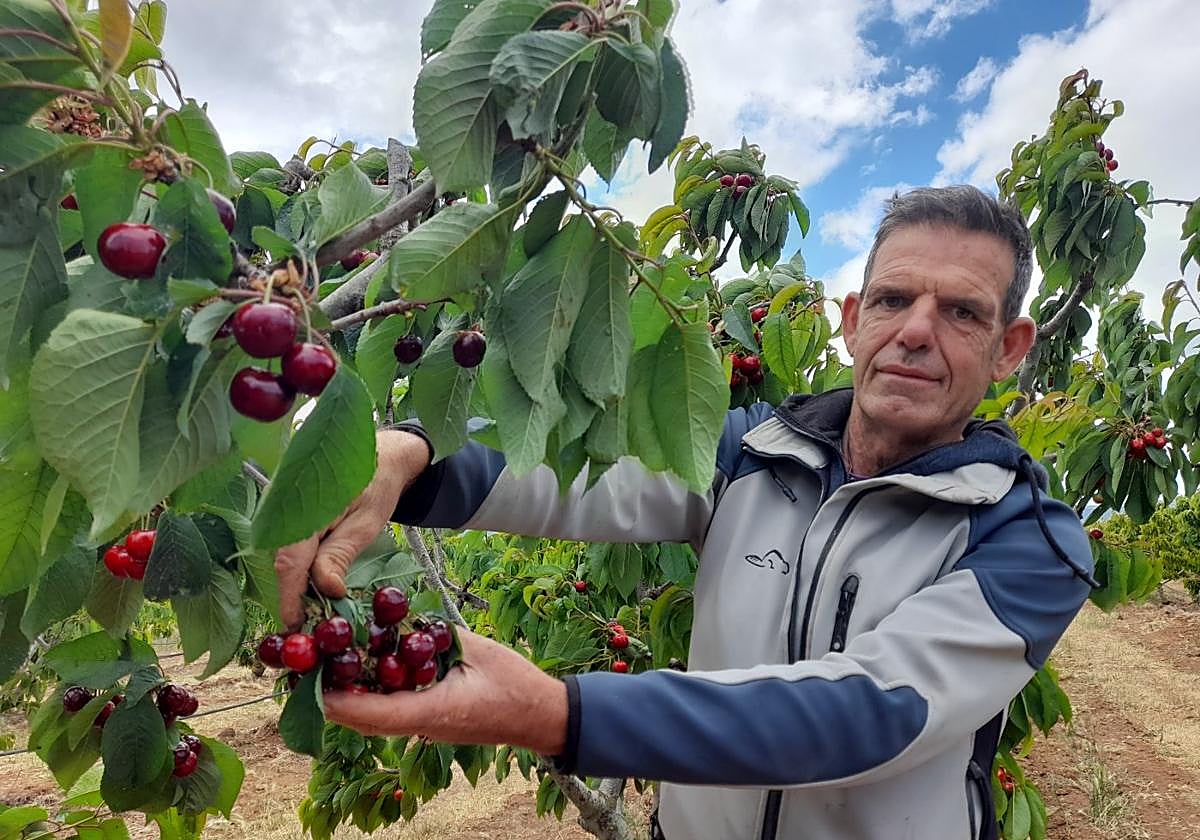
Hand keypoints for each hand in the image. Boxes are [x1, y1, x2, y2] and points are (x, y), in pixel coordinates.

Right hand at [274, 429, 429, 627]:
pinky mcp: (281, 513)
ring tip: (310, 608)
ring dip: (293, 582)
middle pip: (280, 561)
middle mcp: (282, 505)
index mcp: (305, 505)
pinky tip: (309, 583)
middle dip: (291, 594)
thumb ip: (341, 554)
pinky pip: (284, 545)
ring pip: (280, 555)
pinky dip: (296, 566)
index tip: (294, 624)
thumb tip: (328, 591)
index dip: (289, 596)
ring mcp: (278, 507)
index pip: (289, 561)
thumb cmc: (375, 485)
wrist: (376, 454)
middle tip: (306, 623)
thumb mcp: (366, 523)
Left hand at [323, 629, 568, 755]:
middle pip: (363, 718)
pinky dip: (373, 692)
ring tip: (329, 662)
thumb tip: (404, 619)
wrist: (542, 716)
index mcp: (431, 711)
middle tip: (308, 665)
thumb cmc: (516, 685)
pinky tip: (367, 665)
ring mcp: (425, 726)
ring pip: (374, 717)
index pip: (370, 712)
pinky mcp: (431, 720)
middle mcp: (421, 724)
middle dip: (332, 696)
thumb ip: (437, 636)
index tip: (308, 681)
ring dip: (350, 695)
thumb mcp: (477, 650)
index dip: (335, 699)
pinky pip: (392, 711)